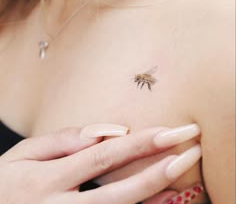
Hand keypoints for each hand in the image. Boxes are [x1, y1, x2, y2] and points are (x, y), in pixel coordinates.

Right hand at [0, 124, 200, 203]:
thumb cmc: (4, 184)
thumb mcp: (22, 155)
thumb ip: (62, 140)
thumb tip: (105, 132)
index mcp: (47, 180)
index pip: (103, 157)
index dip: (138, 144)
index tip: (168, 132)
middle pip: (120, 190)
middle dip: (159, 170)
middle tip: (191, 150)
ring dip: (156, 197)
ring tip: (185, 175)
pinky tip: (163, 202)